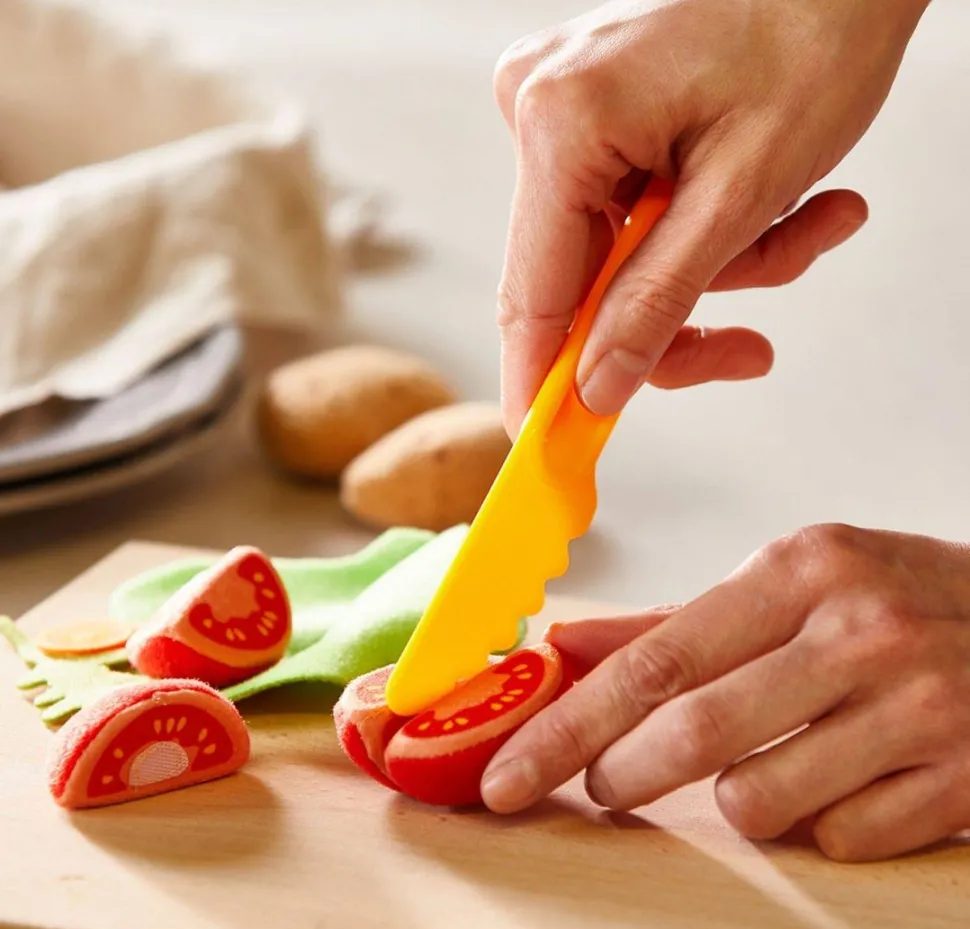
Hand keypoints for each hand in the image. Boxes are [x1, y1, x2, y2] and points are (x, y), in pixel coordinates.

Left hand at [481, 525, 969, 861]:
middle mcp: (858, 633)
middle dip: (621, 774)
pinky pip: (838, 837)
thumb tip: (567, 648)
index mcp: (799, 570)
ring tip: (766, 757)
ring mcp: (917, 709)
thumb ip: (673, 622)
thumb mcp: (791, 581)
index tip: (509, 771)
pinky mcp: (960, 781)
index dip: (568, 725)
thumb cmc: (894, 597)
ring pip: (758, 801)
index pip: (655, 661)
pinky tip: (846, 776)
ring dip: (736, 796)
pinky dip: (819, 820)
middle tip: (601, 784)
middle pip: (692, 734)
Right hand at [494, 0, 929, 434]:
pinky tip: (787, 203)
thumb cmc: (814, 29)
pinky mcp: (594, 120)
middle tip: (746, 348)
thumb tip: (597, 387)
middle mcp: (544, 113)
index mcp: (562, 124)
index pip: (533, 295)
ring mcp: (565, 114)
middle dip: (676, 317)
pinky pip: (635, 217)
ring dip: (716, 266)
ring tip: (806, 227)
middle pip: (582, 284)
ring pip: (621, 257)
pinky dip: (709, 229)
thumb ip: (658, 301)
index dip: (544, 384)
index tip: (550, 449)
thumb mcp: (742, 194)